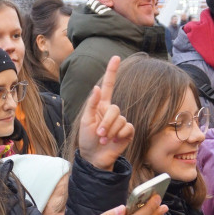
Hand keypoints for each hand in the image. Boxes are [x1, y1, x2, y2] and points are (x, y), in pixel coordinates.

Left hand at [77, 56, 133, 170]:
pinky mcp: (127, 132)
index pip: (109, 86)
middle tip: (99, 134)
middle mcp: (112, 111)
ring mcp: (121, 121)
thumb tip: (97, 86)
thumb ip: (92, 104)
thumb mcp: (85, 120)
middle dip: (106, 123)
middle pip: (115, 109)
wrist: (94, 157)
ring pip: (120, 119)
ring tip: (104, 139)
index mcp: (101, 106)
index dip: (112, 71)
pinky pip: (127, 127)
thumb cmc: (87, 139)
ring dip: (111, 131)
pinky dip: (119, 135)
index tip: (116, 57)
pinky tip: (114, 141)